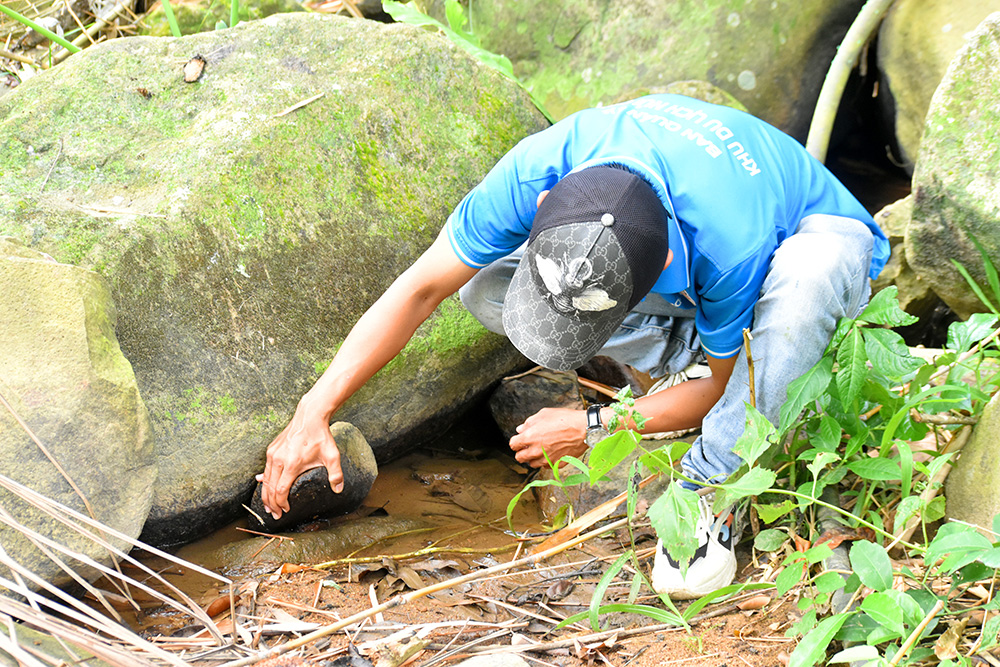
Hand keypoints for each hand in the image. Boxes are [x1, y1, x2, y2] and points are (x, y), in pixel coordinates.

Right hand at [257, 394, 343, 519]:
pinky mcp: (272, 449)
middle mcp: (279, 460)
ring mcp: (273, 454)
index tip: (285, 510)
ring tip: (268, 505)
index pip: (281, 490)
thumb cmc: (321, 436)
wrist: (310, 417)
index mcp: (292, 465)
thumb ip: (336, 474)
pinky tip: (262, 485)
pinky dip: (264, 480)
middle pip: (270, 488)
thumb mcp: (332, 456)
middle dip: (271, 504)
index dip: (282, 503)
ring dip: (265, 494)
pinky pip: (266, 468)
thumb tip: (338, 490)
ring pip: (265, 479)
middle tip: (274, 515)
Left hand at [508, 406, 588, 467]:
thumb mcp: (544, 414)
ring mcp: (546, 459)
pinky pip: (546, 466)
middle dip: (522, 451)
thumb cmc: (565, 419)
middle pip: (519, 458)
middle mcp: (536, 451)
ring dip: (533, 458)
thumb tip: (521, 429)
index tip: (520, 439)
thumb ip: (529, 423)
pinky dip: (546, 461)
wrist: (583, 429)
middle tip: (528, 446)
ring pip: (532, 464)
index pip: (513, 445)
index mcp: (529, 437)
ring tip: (541, 449)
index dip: (516, 441)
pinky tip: (551, 452)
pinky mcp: (557, 464)